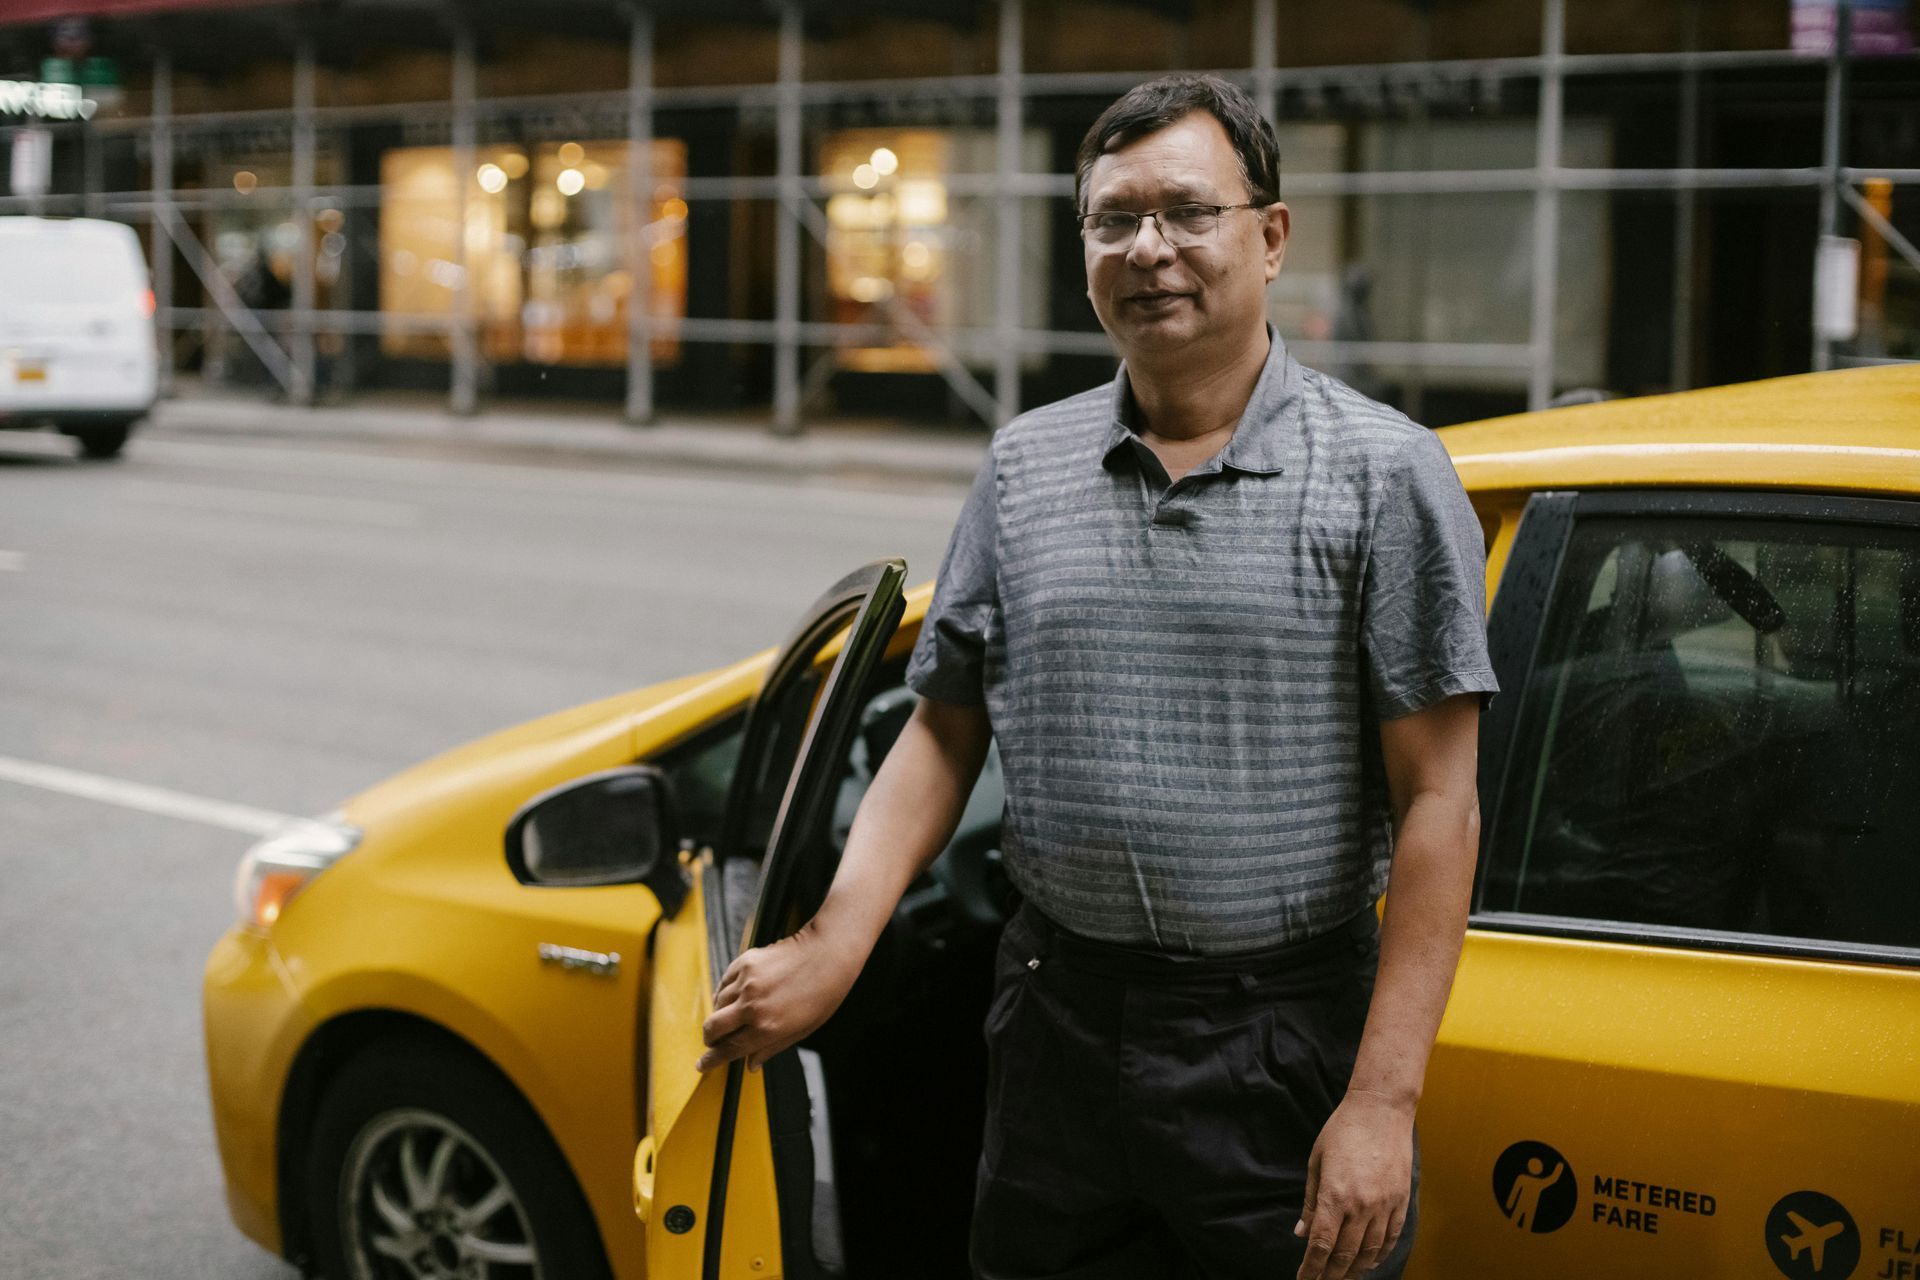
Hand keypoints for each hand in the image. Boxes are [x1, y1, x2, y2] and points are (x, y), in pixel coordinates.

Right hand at [697, 920, 861, 1071]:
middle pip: (713, 1028)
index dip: (712, 1060)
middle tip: (713, 1042)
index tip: (703, 1064)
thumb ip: (771, 1048)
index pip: (729, 1049)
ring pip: (717, 1004)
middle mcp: (753, 1006)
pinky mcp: (745, 962)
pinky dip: (724, 992)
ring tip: (732, 1016)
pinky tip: (735, 995)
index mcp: (767, 1027)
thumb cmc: (822, 993)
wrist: (828, 954)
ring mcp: (747, 982)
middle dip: (709, 1039)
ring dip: (719, 1014)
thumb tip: (751, 1065)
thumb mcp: (802, 1030)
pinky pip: (724, 982)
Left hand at [1294, 1090, 1414, 1279]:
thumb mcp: (1317, 1161)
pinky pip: (1391, 1238)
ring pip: (1370, 1251)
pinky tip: (1370, 1263)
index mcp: (1334, 1195)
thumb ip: (1311, 1201)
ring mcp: (1384, 1205)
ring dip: (1355, 1270)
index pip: (1321, 1245)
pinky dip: (1381, 1255)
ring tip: (1343, 1278)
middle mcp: (1360, 1206)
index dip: (1311, 1268)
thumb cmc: (1342, 1130)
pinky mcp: (1401, 1201)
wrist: (1381, 1110)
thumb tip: (1302, 1232)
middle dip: (1331, 1275)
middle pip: (1344, 1254)